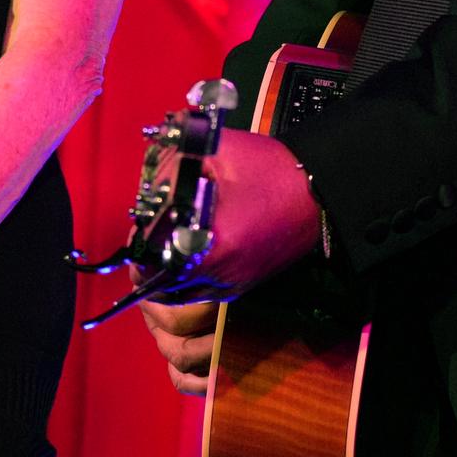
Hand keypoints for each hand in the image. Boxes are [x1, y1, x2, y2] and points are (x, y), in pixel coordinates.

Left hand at [134, 129, 323, 398]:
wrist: (319, 189)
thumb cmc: (272, 171)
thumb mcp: (215, 152)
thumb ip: (172, 166)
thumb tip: (148, 186)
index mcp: (210, 246)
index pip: (152, 266)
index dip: (137, 249)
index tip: (138, 230)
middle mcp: (221, 278)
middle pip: (162, 295)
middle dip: (146, 271)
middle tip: (144, 245)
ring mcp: (232, 286)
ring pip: (181, 303)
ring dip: (164, 282)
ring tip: (161, 252)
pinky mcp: (242, 286)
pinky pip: (202, 298)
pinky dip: (186, 284)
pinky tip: (187, 256)